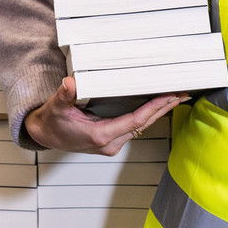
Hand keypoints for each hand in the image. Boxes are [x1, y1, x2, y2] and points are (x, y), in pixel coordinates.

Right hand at [23, 75, 187, 155]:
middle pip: (144, 124)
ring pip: (141, 127)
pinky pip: (135, 128)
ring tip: (175, 98)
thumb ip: (64, 96)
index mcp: (100, 135)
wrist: (45, 135)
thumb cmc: (52, 122)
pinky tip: (158, 107)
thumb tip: (69, 84)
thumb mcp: (56, 108)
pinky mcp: (112, 141)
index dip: (153, 108)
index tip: (168, 97)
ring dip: (158, 113)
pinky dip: (148, 116)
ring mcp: (112, 144)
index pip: (135, 120)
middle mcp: (110, 143)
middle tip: (182, 94)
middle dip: (164, 109)